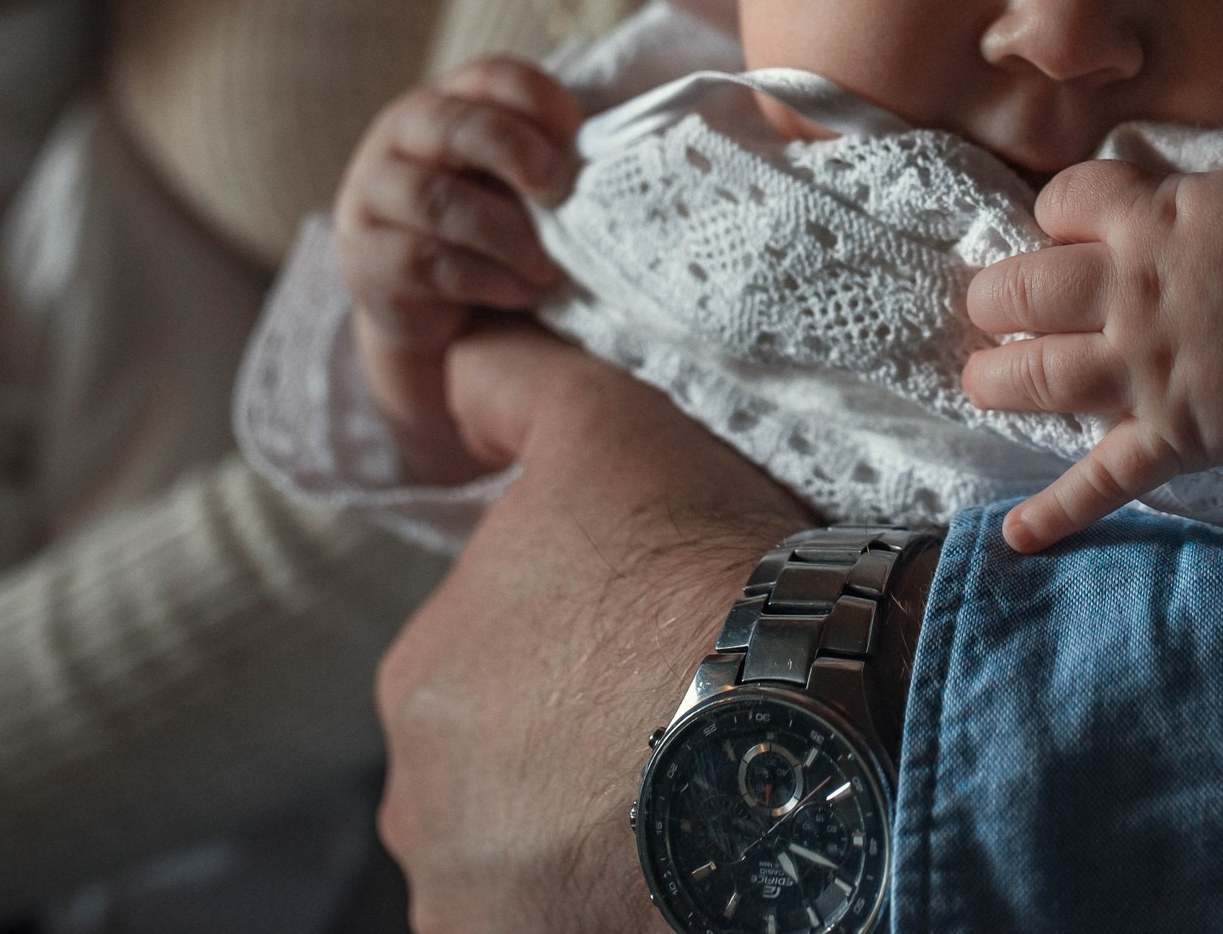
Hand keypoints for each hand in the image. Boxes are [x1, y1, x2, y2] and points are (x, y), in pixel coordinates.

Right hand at [334, 56, 582, 483]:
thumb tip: (630, 152)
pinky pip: (426, 263)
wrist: (436, 315)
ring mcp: (373, 197)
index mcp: (448, 103)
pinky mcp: (366, 260)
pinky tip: (520, 291)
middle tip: (559, 191)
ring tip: (548, 268)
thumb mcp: (523, 185)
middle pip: (454, 126)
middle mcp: (400, 138)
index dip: (541, 101)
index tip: (579, 139)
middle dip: (516, 153)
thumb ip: (554, 159)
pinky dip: (486, 278)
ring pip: (437, 201)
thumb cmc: (496, 230)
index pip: (493, 76)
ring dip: (507, 235)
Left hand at [375, 319, 811, 932]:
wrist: (802, 713)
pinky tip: (690, 868)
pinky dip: (613, 902)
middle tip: (690, 721)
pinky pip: (570, 920)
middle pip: (508, 772)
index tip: (665, 641)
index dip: (587, 646)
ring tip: (706, 802)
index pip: (496, 664)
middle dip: (580, 751)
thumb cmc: (699, 569)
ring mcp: (475, 902)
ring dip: (598, 836)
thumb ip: (512, 382)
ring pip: (537, 860)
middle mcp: (420, 807)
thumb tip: (454, 347)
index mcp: (420, 677)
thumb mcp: (605, 430)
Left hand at [962, 161, 1222, 551]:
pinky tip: (1015, 535)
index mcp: (1151, 221)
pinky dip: (1056, 512)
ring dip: (993, 379)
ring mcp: (1146, 372)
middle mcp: (1131, 295)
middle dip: (995, 296)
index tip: (1066, 230)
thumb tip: (1147, 207)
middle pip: (1020, 289)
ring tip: (984, 380)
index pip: (1060, 200)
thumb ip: (1181, 201)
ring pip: (1034, 376)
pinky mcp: (1173, 438)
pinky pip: (1102, 481)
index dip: (1055, 215)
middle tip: (997, 306)